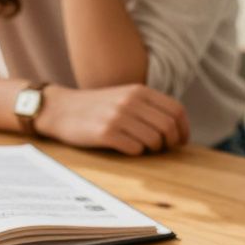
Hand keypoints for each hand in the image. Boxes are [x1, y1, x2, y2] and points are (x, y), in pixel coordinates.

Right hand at [38, 84, 189, 155]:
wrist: (60, 109)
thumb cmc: (97, 108)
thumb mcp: (125, 97)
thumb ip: (148, 107)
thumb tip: (177, 128)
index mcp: (139, 91)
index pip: (176, 110)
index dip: (184, 129)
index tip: (181, 141)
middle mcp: (131, 101)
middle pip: (168, 127)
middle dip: (170, 143)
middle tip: (162, 149)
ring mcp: (118, 117)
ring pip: (154, 140)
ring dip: (153, 150)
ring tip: (142, 148)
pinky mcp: (105, 133)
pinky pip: (135, 149)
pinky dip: (136, 153)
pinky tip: (126, 148)